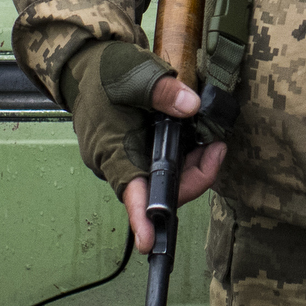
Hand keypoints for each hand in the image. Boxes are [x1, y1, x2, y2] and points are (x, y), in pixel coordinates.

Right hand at [55, 46, 229, 252]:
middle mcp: (120, 163)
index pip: (130, 192)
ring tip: (212, 142)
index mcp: (112, 150)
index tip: (149, 242)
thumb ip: (163, 91)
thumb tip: (192, 108)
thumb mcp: (134, 73)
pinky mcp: (139, 153)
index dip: (143, 219)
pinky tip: (200, 139)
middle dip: (194, 177)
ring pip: (167, 180)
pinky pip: (166, 167)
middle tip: (216, 150)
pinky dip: (187, 156)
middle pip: (161, 191)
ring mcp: (130, 160)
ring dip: (193, 166)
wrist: (88, 62)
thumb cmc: (105, 70)